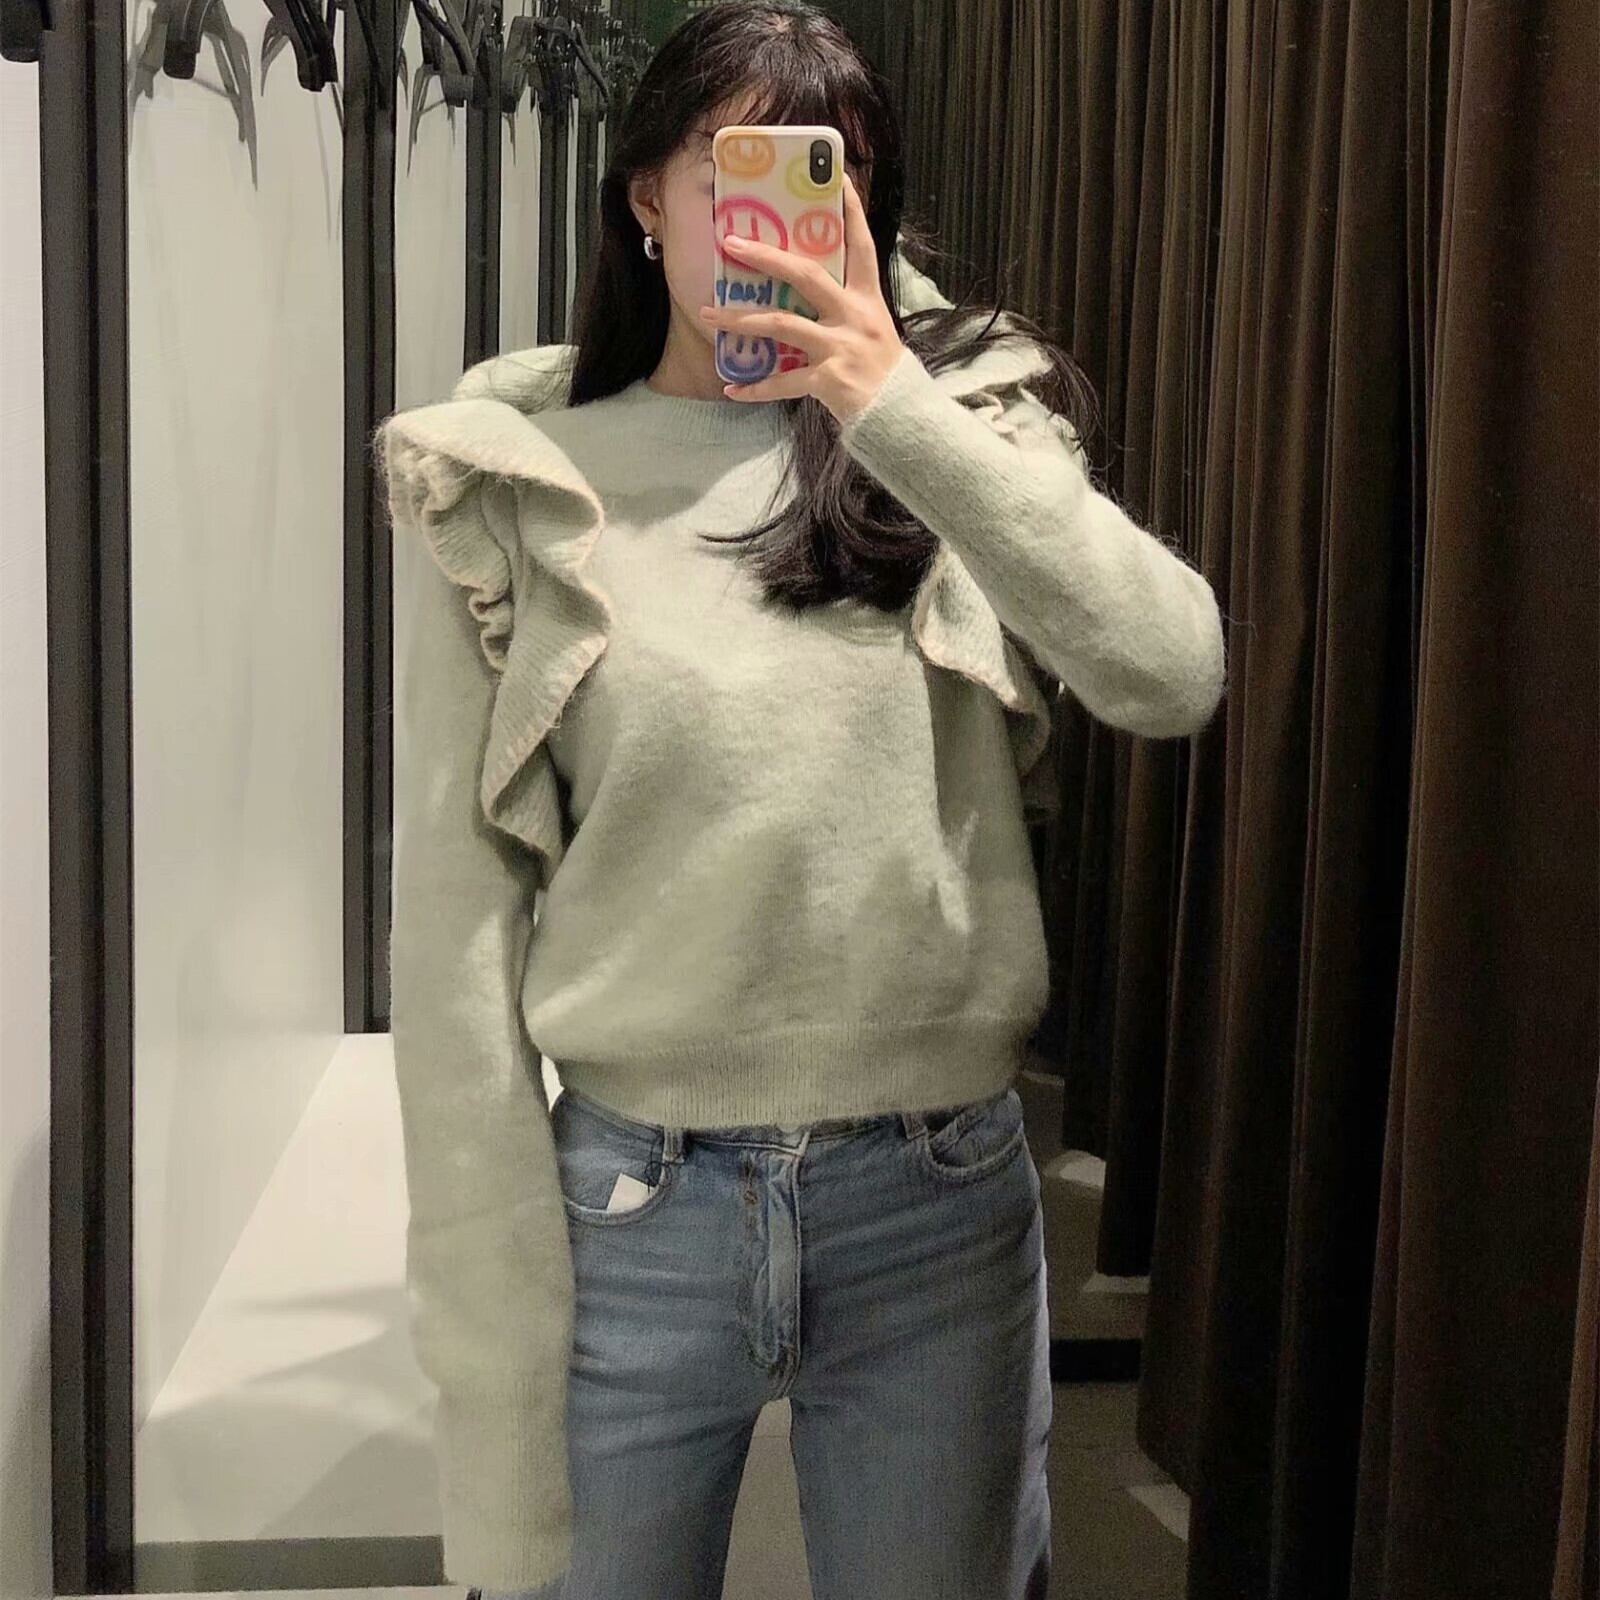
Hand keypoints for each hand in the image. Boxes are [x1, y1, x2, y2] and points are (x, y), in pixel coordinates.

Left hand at [697, 169, 904, 424]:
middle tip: (732, 243)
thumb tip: (806, 289)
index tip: (836, 179)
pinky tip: (733, 388)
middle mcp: (853, 316)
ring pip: (781, 324)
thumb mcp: (873, 328)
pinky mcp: (827, 379)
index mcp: (867, 299)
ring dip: (741, 318)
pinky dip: (757, 388)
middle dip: (766, 257)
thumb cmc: (882, 371)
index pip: (860, 246)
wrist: (900, 415)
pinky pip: (783, 382)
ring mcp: (839, 347)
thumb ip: (844, 307)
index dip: (851, 211)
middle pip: (805, 275)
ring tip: (709, 313)